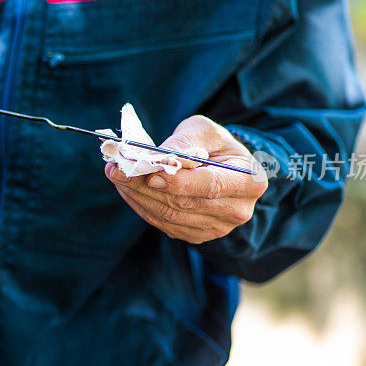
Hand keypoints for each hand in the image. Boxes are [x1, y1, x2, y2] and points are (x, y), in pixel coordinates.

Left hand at [105, 115, 267, 243]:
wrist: (222, 166)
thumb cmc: (215, 144)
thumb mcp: (205, 131)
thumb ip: (184, 142)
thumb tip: (157, 158)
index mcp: (249, 181)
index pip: (210, 185)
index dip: (178, 181)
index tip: (149, 173)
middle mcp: (238, 210)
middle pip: (185, 202)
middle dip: (146, 186)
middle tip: (117, 170)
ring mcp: (218, 227)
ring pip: (170, 215)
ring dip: (138, 196)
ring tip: (116, 176)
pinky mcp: (198, 235)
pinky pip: (165, 224)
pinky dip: (142, 207)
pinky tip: (128, 190)